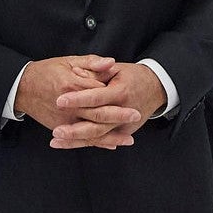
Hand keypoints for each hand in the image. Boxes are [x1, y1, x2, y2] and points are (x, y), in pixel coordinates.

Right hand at [15, 56, 124, 138]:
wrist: (23, 87)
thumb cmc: (46, 72)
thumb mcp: (68, 61)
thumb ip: (91, 63)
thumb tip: (112, 63)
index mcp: (72, 85)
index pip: (98, 91)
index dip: (113, 91)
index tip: (129, 90)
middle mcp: (69, 105)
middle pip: (98, 113)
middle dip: (118, 116)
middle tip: (136, 115)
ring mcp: (64, 120)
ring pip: (92, 131)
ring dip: (112, 136)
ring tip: (129, 139)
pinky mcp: (60, 128)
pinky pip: (81, 139)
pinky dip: (97, 143)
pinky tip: (111, 145)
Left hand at [51, 62, 166, 149]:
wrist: (155, 88)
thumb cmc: (133, 76)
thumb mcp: (116, 68)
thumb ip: (96, 70)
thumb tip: (77, 73)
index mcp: (121, 92)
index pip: (96, 97)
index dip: (78, 99)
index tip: (59, 101)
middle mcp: (124, 111)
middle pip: (97, 124)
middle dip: (76, 129)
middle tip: (56, 130)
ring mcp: (125, 125)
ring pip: (98, 136)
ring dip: (76, 141)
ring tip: (56, 141)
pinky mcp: (123, 132)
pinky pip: (102, 140)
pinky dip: (85, 143)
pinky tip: (68, 144)